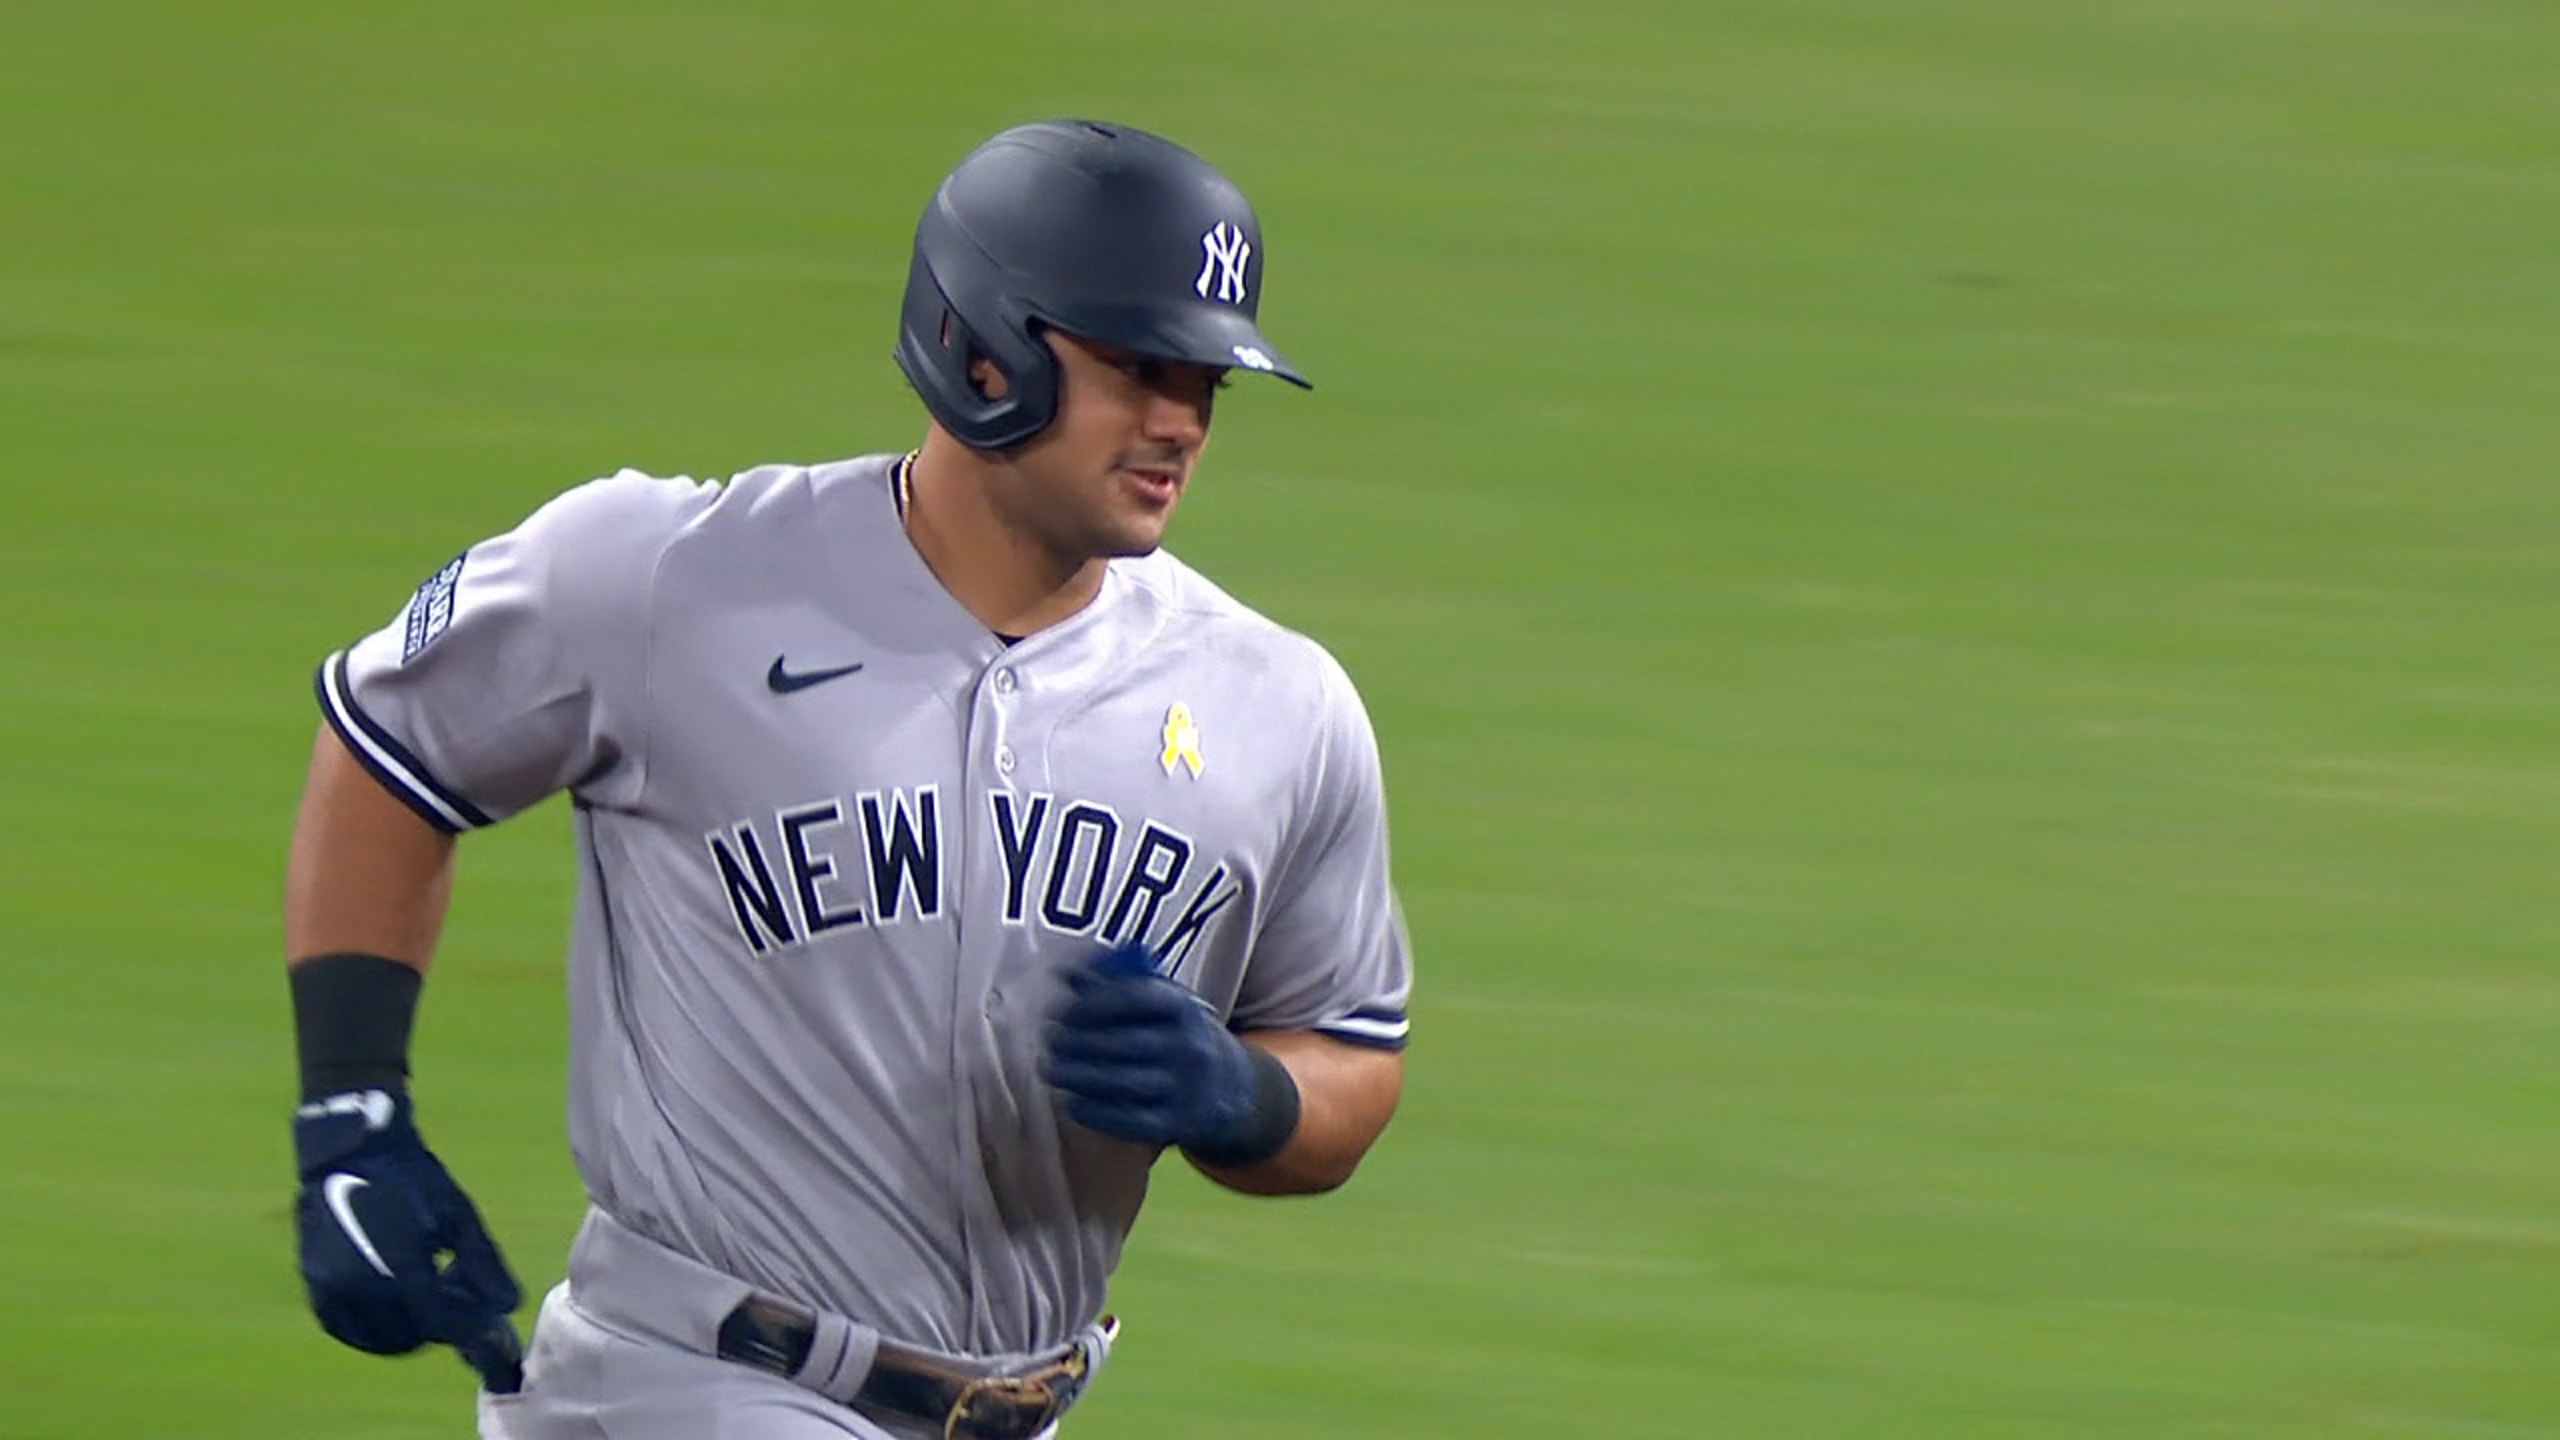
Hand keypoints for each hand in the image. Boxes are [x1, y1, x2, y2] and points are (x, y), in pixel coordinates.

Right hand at [292, 1089, 523, 1391]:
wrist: (353, 1152)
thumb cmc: (413, 1180)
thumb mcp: (458, 1215)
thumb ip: (484, 1264)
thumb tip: (511, 1305)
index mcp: (400, 1266)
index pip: (440, 1323)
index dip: (468, 1332)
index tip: (488, 1331)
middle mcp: (359, 1286)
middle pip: (412, 1337)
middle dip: (441, 1329)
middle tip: (457, 1308)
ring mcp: (331, 1289)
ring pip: (378, 1340)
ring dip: (409, 1332)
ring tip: (426, 1302)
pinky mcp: (314, 1287)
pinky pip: (347, 1330)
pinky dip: (374, 1330)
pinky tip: (395, 1306)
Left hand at [1043, 945, 1299, 1166]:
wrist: (1232, 1089)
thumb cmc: (1180, 1035)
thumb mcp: (1163, 1002)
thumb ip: (1117, 985)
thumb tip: (1066, 974)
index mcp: (1185, 1009)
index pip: (1137, 997)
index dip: (1094, 1003)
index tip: (1061, 1010)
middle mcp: (1189, 1047)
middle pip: (1125, 1042)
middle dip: (1079, 1042)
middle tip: (1049, 1041)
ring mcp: (1185, 1089)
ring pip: (1124, 1083)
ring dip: (1081, 1077)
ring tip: (1052, 1070)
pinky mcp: (1177, 1124)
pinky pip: (1131, 1122)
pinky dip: (1096, 1113)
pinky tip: (1071, 1102)